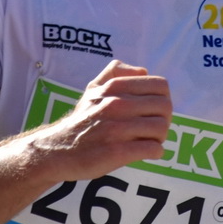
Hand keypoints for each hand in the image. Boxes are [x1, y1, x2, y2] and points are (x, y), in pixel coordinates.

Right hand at [30, 60, 172, 178]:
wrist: (57, 149)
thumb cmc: (81, 120)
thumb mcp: (93, 89)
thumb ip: (115, 73)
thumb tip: (143, 71)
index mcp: (113, 87)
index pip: (160, 86)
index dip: (163, 98)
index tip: (153, 110)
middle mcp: (115, 104)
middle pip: (165, 107)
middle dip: (164, 119)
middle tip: (153, 128)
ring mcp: (116, 128)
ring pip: (161, 128)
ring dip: (160, 137)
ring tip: (149, 141)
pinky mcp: (117, 152)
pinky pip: (153, 149)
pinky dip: (155, 152)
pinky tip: (146, 152)